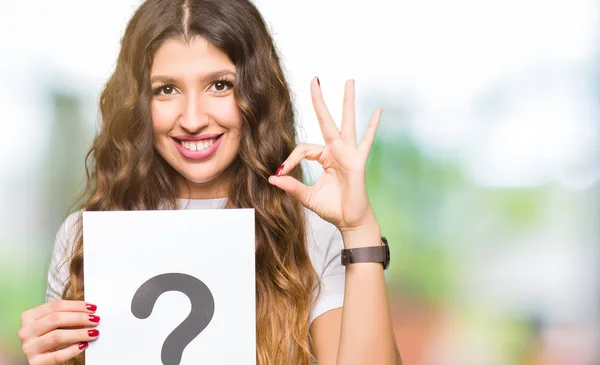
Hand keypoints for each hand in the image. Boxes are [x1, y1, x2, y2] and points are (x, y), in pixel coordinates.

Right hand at [19, 300, 99, 364]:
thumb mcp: (50, 324)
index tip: (91, 307)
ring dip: (79, 333)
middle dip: (79, 318)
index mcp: (29, 317)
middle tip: (95, 319)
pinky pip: (57, 355)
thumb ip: (64, 315)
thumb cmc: (46, 338)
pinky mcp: (35, 362)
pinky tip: (83, 345)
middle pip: (56, 319)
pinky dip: (73, 350)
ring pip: (57, 336)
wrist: (38, 360)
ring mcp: (29, 347)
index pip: (55, 306)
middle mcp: (26, 331)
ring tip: (93, 332)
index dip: (76, 305)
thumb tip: (89, 310)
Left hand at [269, 78, 381, 234]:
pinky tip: (378, 111)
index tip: (282, 173)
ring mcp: (348, 153)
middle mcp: (336, 150)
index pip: (303, 148)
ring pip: (346, 122)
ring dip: (348, 101)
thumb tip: (272, 179)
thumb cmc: (332, 208)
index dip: (290, 159)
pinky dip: (373, 127)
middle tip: (314, 79)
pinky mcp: (357, 161)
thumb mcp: (306, 196)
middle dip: (319, 100)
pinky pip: (366, 141)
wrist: (349, 221)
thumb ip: (291, 186)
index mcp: (324, 157)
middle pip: (326, 120)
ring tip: (349, 81)